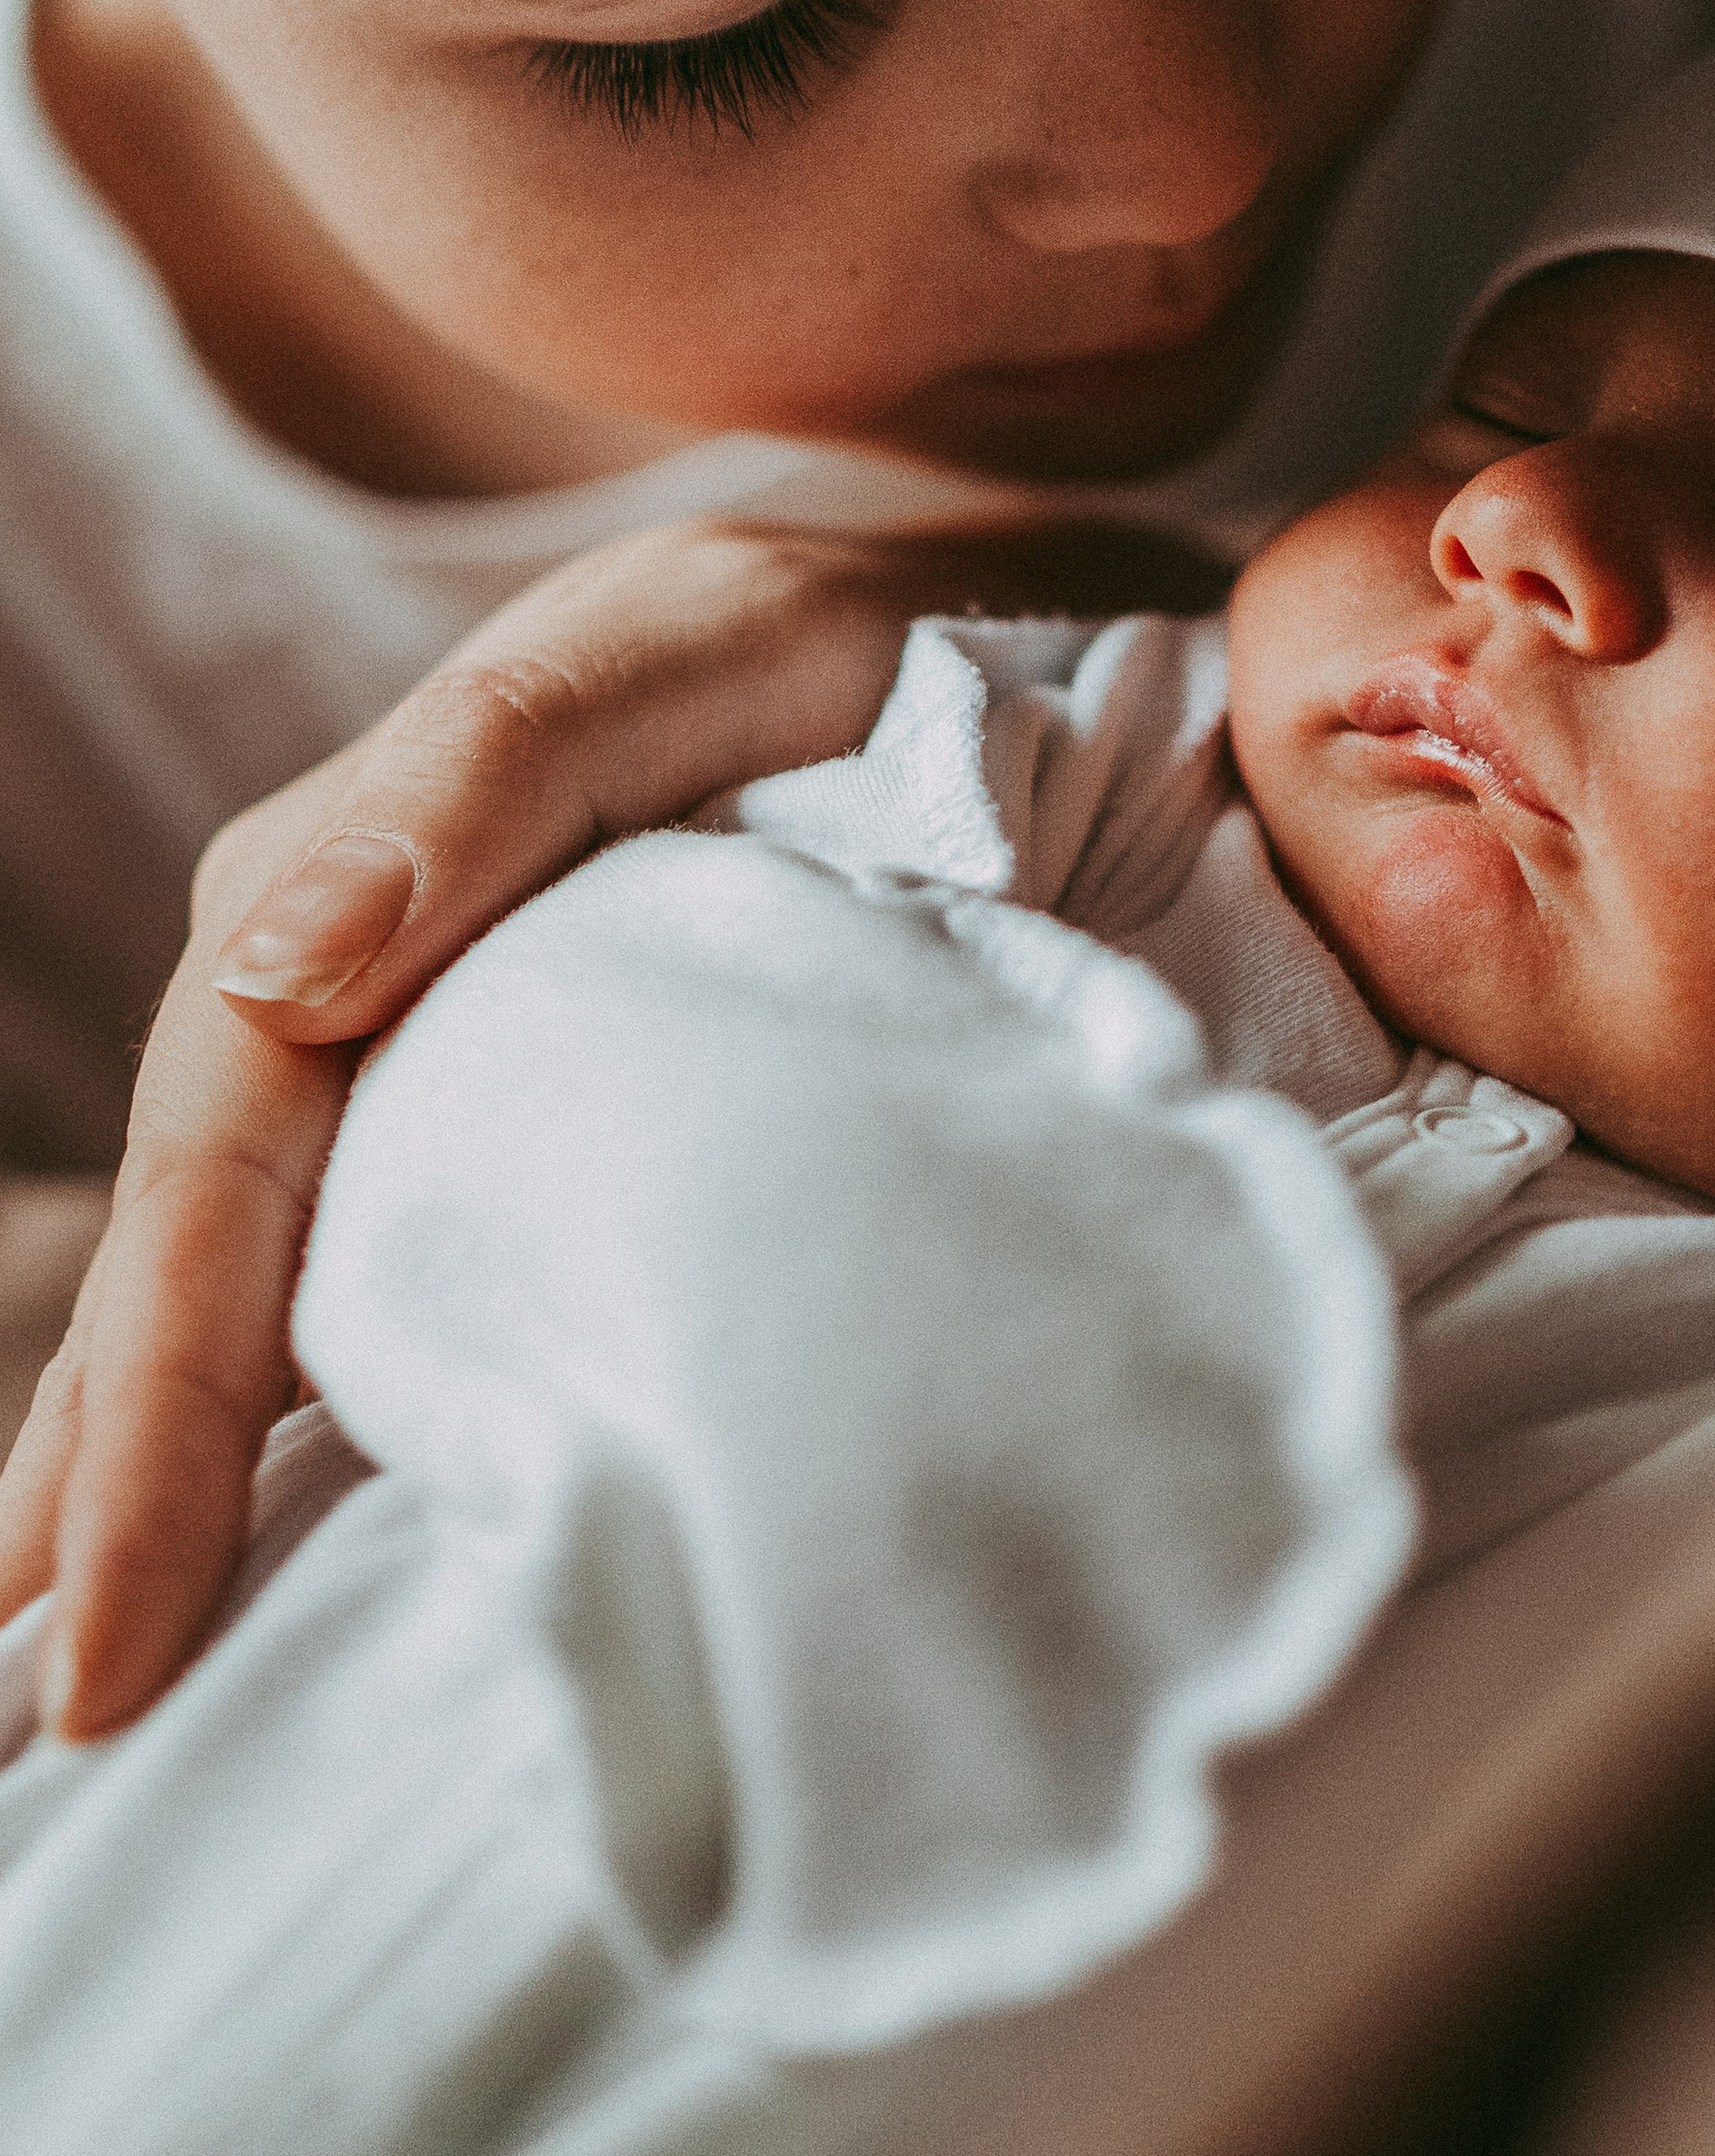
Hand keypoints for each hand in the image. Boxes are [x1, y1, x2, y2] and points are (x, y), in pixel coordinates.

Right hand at [0, 511, 1225, 1735]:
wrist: (980, 644)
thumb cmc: (842, 646)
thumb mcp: (688, 650)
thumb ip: (486, 777)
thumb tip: (271, 977)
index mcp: (350, 869)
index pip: (219, 1160)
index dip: (147, 1399)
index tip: (108, 1621)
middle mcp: (350, 980)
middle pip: (208, 1254)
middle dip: (118, 1483)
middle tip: (82, 1714)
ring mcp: (424, 1057)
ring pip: (263, 1288)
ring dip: (168, 1474)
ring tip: (105, 1674)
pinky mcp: (515, 1114)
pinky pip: (377, 1278)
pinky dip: (292, 1419)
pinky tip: (253, 1550)